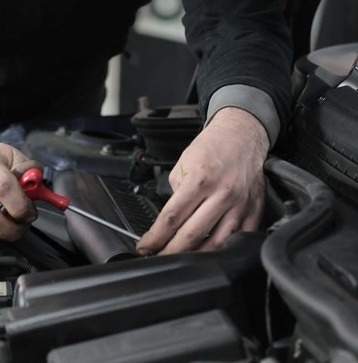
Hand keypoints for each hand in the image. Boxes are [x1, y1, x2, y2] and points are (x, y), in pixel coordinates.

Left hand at [136, 107, 269, 255]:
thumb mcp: (184, 163)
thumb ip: (177, 192)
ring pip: (217, 244)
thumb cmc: (212, 148)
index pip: (172, 217)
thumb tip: (171, 220)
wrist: (241, 135)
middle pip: (192, 235)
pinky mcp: (255, 212)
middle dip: (170, 252)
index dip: (156, 237)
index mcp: (200, 180)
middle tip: (158, 259)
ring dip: (196, 258)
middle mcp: (221, 194)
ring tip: (182, 263)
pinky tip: (211, 256)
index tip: (145, 247)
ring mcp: (240, 206)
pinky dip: (225, 252)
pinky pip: (240, 240)